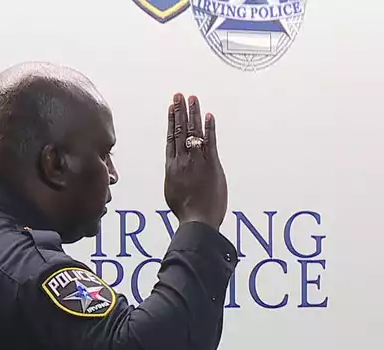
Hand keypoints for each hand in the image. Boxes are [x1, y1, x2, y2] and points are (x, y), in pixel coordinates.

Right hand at [164, 93, 227, 229]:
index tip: (172, 107)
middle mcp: (183, 160)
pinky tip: (209, 116)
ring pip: (194, 132)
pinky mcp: (212, 165)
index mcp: (171, 166)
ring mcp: (197, 161)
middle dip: (180, 111)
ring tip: (192, 99)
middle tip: (179, 95)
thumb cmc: (186, 211)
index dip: (171, 121)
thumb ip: (174, 177)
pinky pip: (210, 142)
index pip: (171, 137)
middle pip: (180, 130)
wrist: (197, 220)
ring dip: (194, 114)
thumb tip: (174, 171)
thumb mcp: (172, 191)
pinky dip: (209, 128)